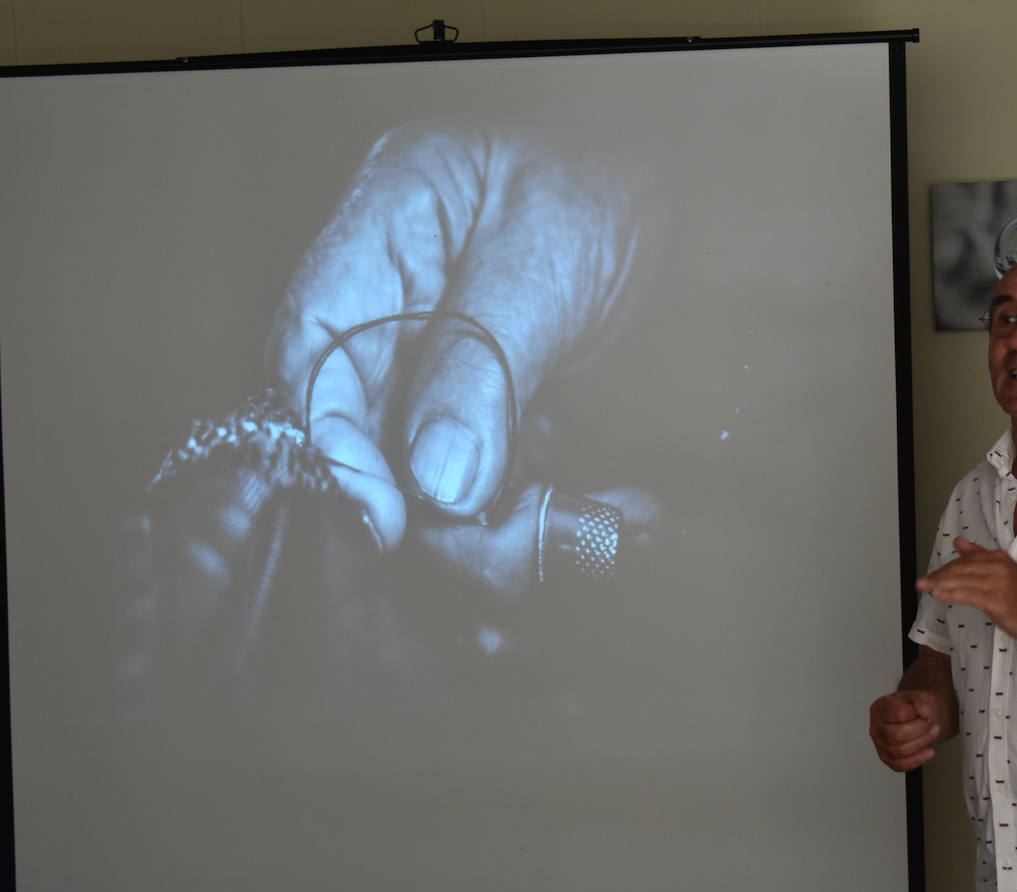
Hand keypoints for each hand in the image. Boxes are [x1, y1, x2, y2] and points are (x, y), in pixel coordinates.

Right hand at [266, 121, 645, 592]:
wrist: (661, 188)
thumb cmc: (602, 185)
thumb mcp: (546, 259)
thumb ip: (484, 361)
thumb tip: (436, 479)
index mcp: (385, 226)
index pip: (314, 350)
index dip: (336, 443)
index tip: (390, 515)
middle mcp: (392, 297)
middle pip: (364, 427)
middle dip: (434, 501)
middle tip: (514, 540)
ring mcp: (432, 351)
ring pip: (423, 468)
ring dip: (498, 517)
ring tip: (586, 521)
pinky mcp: (475, 397)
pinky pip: (481, 474)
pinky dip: (534, 507)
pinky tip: (603, 506)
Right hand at [869, 690, 941, 771]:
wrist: (913, 716)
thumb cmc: (911, 707)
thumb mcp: (918, 696)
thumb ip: (922, 700)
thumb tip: (924, 711)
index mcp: (880, 708)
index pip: (899, 714)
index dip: (916, 715)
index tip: (925, 712)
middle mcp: (876, 727)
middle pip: (898, 735)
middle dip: (920, 731)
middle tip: (929, 724)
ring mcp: (880, 744)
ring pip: (900, 751)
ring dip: (922, 743)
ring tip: (932, 733)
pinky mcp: (887, 758)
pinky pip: (899, 765)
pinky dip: (917, 760)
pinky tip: (927, 752)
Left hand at [914, 536, 1016, 642]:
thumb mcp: (1001, 571)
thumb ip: (978, 557)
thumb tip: (958, 542)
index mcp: (998, 557)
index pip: (965, 560)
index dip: (946, 568)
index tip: (931, 576)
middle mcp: (998, 566)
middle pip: (961, 569)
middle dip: (939, 576)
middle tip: (922, 583)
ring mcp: (998, 583)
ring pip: (962, 581)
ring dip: (940, 585)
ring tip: (925, 588)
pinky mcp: (996, 600)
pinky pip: (968, 595)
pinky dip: (951, 594)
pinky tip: (938, 595)